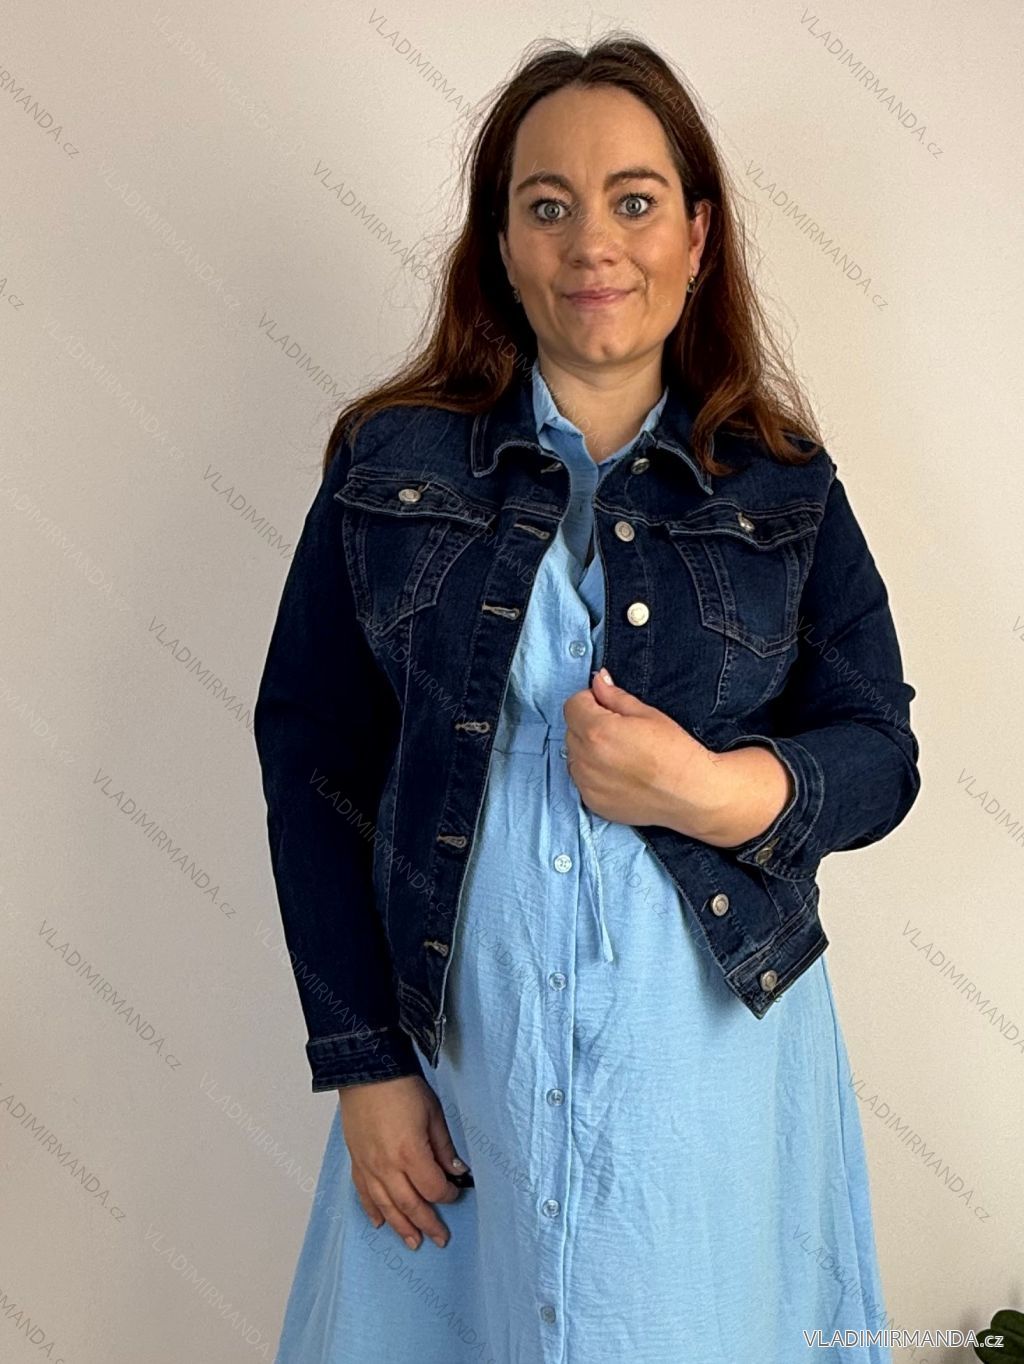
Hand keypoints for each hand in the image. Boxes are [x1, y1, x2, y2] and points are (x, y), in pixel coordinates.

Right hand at [338, 1075, 470, 1250]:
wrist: (367, 1073)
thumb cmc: (402, 1089)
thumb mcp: (433, 1114)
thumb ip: (444, 1148)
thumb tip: (456, 1171)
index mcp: (410, 1153)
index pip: (433, 1189)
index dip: (447, 1195)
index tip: (455, 1193)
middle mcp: (387, 1167)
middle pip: (410, 1205)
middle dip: (427, 1224)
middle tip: (440, 1239)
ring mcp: (369, 1166)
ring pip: (386, 1206)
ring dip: (401, 1227)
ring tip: (413, 1242)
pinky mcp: (357, 1161)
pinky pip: (364, 1193)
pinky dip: (372, 1210)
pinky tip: (380, 1223)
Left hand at [562, 668, 723, 836]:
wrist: (692, 794)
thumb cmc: (675, 752)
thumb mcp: (647, 714)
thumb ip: (614, 696)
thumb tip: (598, 680)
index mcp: (597, 731)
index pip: (572, 705)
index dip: (590, 701)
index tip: (607, 706)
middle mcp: (586, 759)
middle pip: (572, 730)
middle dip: (589, 724)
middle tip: (620, 732)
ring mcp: (587, 784)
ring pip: (575, 756)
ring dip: (589, 750)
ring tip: (621, 755)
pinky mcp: (593, 802)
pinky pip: (582, 780)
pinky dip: (594, 774)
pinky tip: (620, 774)